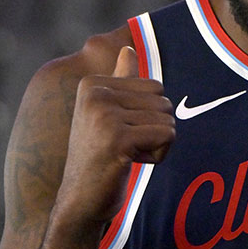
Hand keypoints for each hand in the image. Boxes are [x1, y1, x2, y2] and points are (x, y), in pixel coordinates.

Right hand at [54, 46, 174, 229]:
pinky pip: (167, 135)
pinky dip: (158, 155)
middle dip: (155, 129)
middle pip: (164, 101)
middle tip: (125, 147)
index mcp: (92, 83)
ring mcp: (104, 115)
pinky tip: (130, 164)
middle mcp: (95, 93)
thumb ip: (118, 80)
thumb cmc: (98, 157)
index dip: (147, 114)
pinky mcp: (118, 138)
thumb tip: (128, 47)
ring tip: (126, 156)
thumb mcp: (105, 113)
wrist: (80, 200)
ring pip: (168, 119)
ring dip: (156, 144)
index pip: (155, 86)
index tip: (120, 132)